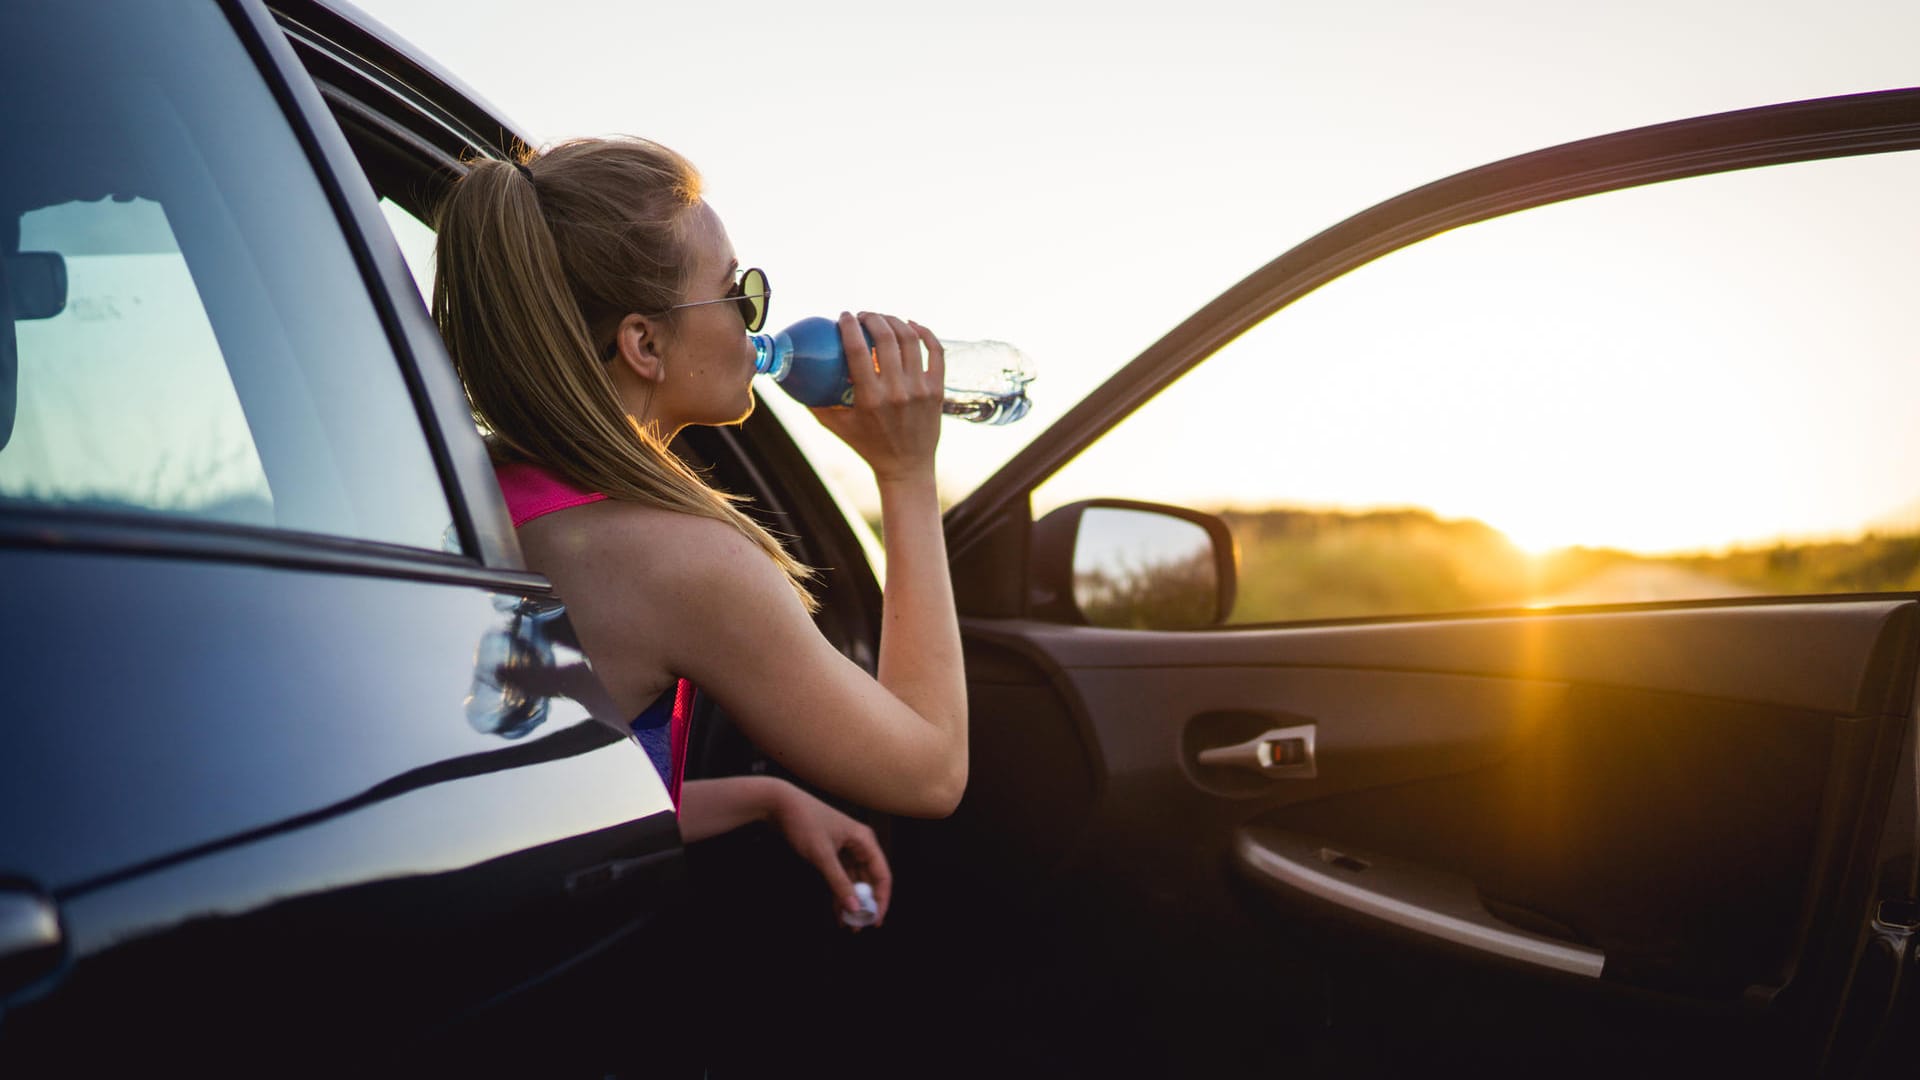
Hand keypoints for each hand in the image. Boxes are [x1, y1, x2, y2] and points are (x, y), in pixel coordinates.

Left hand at [769, 780, 893, 928]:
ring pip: (854, 881)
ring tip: (848, 924)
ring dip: (851, 902)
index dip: (881, 899)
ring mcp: (844, 849)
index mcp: (864, 840)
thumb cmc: (804, 822)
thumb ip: (839, 883)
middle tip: (859, 926)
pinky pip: (840, 878)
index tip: (875, 920)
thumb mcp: (823, 855)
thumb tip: (855, 907)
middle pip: (869, 880)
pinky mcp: (831, 853)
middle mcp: (858, 845)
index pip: (882, 875)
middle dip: (865, 904)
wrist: (779, 805)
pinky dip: (839, 894)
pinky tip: (837, 911)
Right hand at [809, 311, 944, 483]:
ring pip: (910, 339)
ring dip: (895, 321)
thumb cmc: (867, 446)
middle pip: (886, 338)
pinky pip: (936, 351)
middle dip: (873, 318)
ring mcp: (920, 390)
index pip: (858, 351)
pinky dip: (924, 332)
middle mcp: (897, 392)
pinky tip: (911, 325)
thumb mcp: (837, 427)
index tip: (844, 315)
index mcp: (870, 399)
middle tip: (864, 316)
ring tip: (883, 319)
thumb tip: (795, 376)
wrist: (906, 468)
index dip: (850, 326)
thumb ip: (815, 403)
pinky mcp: (937, 390)